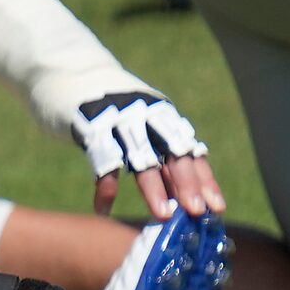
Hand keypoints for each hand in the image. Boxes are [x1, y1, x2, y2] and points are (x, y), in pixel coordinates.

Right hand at [72, 91, 223, 220]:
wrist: (72, 75)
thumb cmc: (113, 112)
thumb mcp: (142, 125)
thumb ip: (158, 152)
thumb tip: (181, 198)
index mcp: (164, 119)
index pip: (189, 152)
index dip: (204, 180)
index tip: (216, 207)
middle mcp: (147, 119)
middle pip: (172, 153)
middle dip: (187, 183)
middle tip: (195, 211)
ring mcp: (119, 122)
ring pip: (141, 158)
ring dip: (154, 188)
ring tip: (163, 215)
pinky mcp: (91, 127)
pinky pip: (102, 162)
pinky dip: (104, 188)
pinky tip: (104, 210)